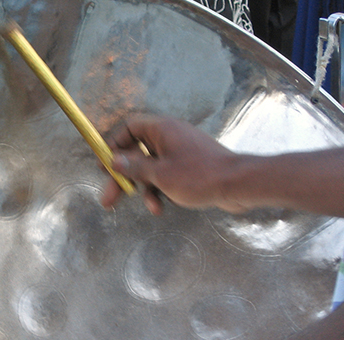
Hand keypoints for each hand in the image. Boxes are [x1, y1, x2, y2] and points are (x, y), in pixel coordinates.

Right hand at [100, 115, 251, 214]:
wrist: (238, 184)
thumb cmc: (198, 176)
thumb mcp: (160, 175)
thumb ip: (135, 167)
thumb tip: (114, 160)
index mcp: (161, 129)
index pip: (130, 127)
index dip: (114, 145)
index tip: (105, 165)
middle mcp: (170, 137)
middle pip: (138, 154)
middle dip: (124, 178)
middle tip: (108, 199)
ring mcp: (181, 152)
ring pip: (152, 169)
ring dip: (146, 189)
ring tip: (148, 208)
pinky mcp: (190, 168)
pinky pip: (168, 176)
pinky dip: (162, 191)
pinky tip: (162, 207)